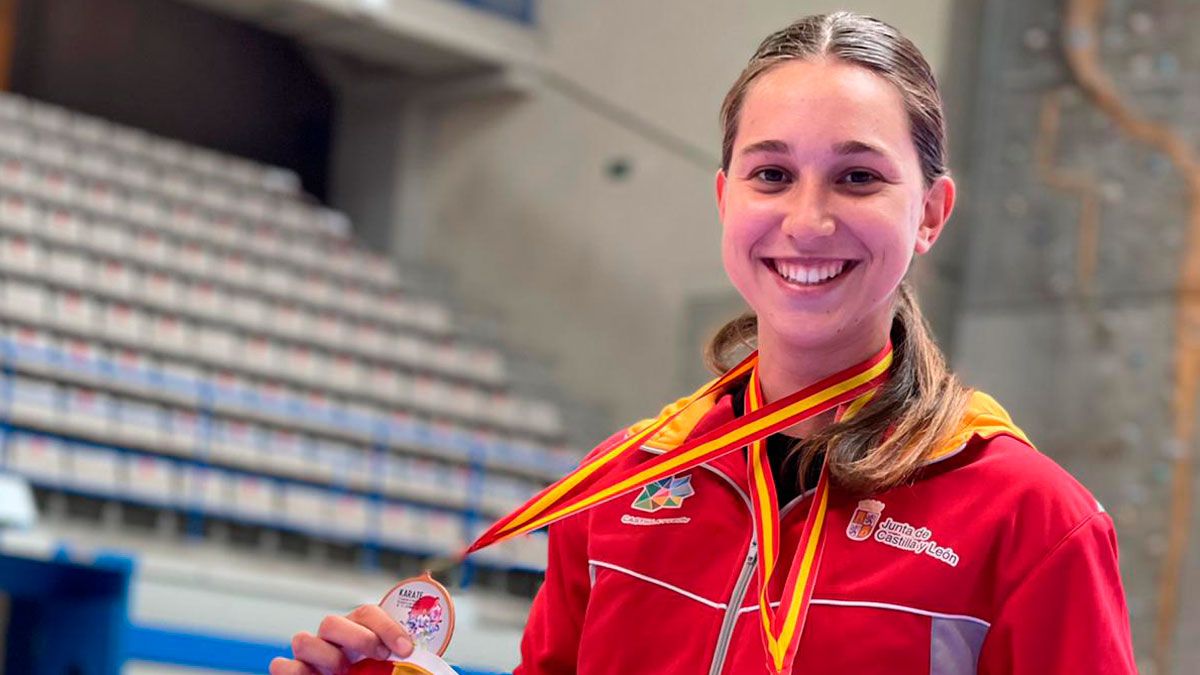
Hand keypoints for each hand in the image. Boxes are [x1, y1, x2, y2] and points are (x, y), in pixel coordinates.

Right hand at [269, 604, 414, 674]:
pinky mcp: (293, 671)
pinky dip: (293, 671)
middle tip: (380, 654)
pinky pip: (281, 666)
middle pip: (332, 622)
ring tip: (345, 671)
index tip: (406, 647)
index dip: (387, 627)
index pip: (367, 613)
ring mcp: (308, 655)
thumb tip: (413, 656)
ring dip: (326, 655)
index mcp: (356, 630)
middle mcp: (330, 639)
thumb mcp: (388, 664)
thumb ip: (396, 659)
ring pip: (302, 640)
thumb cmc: (376, 670)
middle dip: (359, 636)